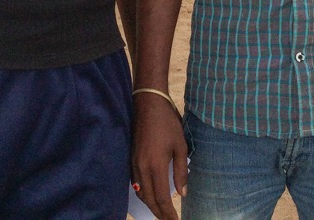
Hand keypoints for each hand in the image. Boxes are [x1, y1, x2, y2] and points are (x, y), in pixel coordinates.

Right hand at [130, 96, 187, 219]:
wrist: (147, 104)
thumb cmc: (168, 123)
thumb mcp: (180, 146)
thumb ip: (181, 171)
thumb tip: (182, 194)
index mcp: (156, 166)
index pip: (162, 198)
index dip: (168, 213)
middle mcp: (142, 168)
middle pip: (149, 199)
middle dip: (159, 213)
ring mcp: (134, 164)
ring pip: (141, 193)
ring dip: (151, 205)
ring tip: (161, 212)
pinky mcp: (131, 158)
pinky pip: (136, 184)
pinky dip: (144, 194)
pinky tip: (150, 195)